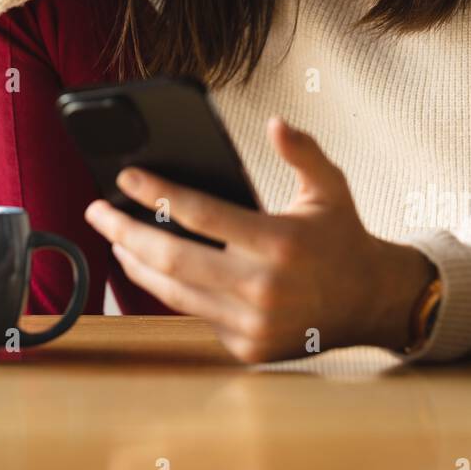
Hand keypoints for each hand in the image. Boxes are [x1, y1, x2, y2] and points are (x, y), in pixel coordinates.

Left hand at [84, 116, 436, 363]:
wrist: (373, 303)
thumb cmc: (343, 238)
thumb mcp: (330, 186)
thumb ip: (302, 151)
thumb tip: (274, 122)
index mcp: (279, 242)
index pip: (200, 213)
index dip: (157, 193)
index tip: (125, 178)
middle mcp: (262, 286)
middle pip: (171, 257)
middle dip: (124, 231)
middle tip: (97, 211)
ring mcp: (252, 323)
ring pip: (173, 291)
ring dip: (136, 263)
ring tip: (115, 239)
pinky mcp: (247, 347)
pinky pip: (195, 314)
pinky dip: (172, 290)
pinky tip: (153, 270)